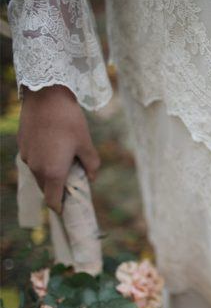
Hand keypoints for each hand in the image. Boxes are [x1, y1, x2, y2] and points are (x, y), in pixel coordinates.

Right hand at [17, 85, 99, 213]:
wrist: (45, 96)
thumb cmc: (70, 121)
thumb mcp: (86, 144)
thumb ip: (91, 165)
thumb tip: (92, 178)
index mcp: (53, 172)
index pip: (53, 201)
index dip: (61, 208)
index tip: (69, 210)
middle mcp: (37, 168)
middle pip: (46, 189)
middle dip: (58, 191)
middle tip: (73, 187)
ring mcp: (27, 157)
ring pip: (39, 175)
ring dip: (51, 176)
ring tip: (67, 165)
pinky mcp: (22, 146)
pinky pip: (34, 161)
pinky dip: (44, 163)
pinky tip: (55, 150)